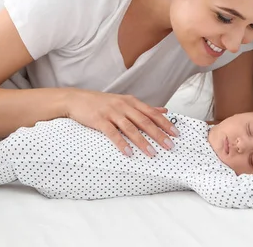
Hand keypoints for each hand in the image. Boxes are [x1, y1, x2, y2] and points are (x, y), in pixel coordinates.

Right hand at [63, 88, 178, 156]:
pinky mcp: (99, 120)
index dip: (165, 123)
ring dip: (142, 141)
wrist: (76, 99)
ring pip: (130, 128)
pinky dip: (121, 143)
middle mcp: (123, 106)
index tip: (176, 133)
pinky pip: (112, 133)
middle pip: (144, 121)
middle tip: (170, 146)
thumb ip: (144, 108)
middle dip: (159, 134)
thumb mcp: (124, 101)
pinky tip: (128, 153)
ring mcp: (111, 112)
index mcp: (131, 101)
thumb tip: (164, 111)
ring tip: (152, 153)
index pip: (152, 113)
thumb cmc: (101, 102)